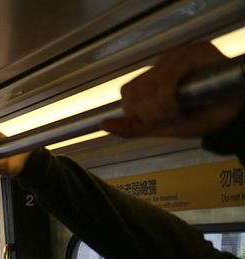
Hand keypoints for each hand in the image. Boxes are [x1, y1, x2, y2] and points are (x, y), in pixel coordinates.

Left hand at [102, 42, 242, 138]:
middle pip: (135, 90)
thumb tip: (103, 125)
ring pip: (149, 86)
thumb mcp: (160, 127)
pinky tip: (180, 109)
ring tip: (179, 115)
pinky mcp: (196, 53)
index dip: (137, 112)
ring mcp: (181, 55)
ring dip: (160, 110)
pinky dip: (167, 101)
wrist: (231, 117)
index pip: (127, 91)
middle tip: (172, 120)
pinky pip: (167, 79)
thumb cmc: (200, 117)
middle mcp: (165, 62)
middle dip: (150, 115)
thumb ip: (132, 127)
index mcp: (154, 75)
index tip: (159, 121)